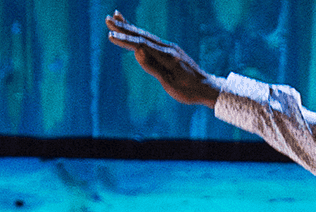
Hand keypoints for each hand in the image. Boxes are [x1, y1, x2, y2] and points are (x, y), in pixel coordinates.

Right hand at [107, 10, 222, 106]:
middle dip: (124, 27)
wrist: (208, 87)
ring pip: (147, 35)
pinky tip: (135, 32)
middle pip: (142, 35)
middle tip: (108, 19)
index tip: (110, 35)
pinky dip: (141, 34)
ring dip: (131, 27)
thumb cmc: (188, 90)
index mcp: (166, 56)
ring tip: (118, 17)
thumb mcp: (170, 83)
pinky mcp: (171, 51)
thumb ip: (153, 67)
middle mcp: (168, 48)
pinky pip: (152, 40)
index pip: (141, 45)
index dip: (125, 40)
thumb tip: (137, 52)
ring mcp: (170, 48)